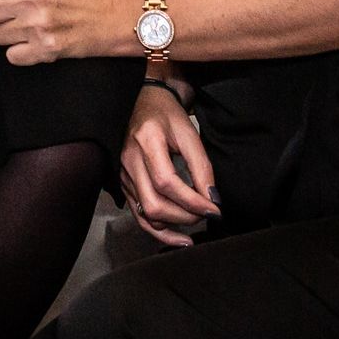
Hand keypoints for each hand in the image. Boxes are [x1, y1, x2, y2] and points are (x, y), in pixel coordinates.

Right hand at [119, 83, 219, 247]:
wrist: (143, 101)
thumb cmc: (166, 114)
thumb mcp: (189, 133)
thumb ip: (202, 167)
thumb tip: (213, 200)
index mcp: (145, 141)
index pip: (167, 182)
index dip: (193, 202)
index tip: (215, 209)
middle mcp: (129, 159)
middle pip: (154, 203)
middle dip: (185, 216)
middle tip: (207, 213)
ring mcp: (123, 173)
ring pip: (145, 214)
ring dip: (174, 226)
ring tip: (196, 223)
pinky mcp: (123, 183)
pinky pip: (138, 214)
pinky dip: (159, 230)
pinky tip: (178, 237)